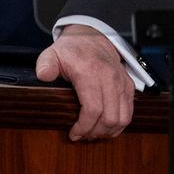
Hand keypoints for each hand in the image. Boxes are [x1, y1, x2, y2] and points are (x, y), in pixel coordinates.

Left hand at [35, 24, 134, 140]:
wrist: (92, 37)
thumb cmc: (72, 49)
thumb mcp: (53, 54)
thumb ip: (45, 64)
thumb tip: (43, 75)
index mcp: (91, 72)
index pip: (93, 109)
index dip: (84, 127)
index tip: (73, 134)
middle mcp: (110, 78)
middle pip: (109, 118)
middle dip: (95, 133)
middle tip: (82, 136)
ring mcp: (122, 82)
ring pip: (123, 118)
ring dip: (109, 131)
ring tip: (94, 133)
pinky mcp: (128, 85)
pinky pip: (129, 112)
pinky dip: (119, 124)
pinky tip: (106, 127)